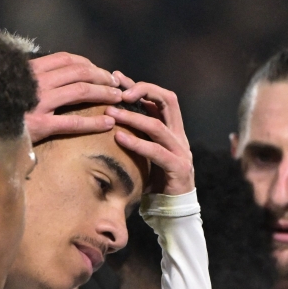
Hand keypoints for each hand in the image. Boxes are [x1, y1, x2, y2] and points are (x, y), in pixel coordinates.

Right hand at [26, 53, 120, 143]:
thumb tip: (49, 75)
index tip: (99, 70)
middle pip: (79, 72)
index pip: (65, 59)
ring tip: (117, 98)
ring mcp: (41, 102)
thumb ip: (29, 76)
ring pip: (81, 91)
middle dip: (101, 76)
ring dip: (104, 93)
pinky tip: (108, 123)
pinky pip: (73, 122)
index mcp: (32, 69)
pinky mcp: (42, 125)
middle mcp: (39, 81)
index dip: (87, 64)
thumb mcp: (11, 80)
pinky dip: (94, 122)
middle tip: (115, 83)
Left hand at [105, 74, 194, 195]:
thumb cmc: (153, 180)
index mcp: (173, 129)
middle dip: (143, 90)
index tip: (117, 78)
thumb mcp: (143, 153)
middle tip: (117, 91)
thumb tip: (106, 120)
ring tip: (111, 113)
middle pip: (168, 100)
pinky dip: (137, 143)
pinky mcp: (178, 168)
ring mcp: (181, 151)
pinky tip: (119, 137)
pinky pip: (156, 152)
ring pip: (158, 125)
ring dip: (133, 117)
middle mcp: (179, 136)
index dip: (140, 86)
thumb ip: (134, 136)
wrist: (173, 210)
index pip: (161, 97)